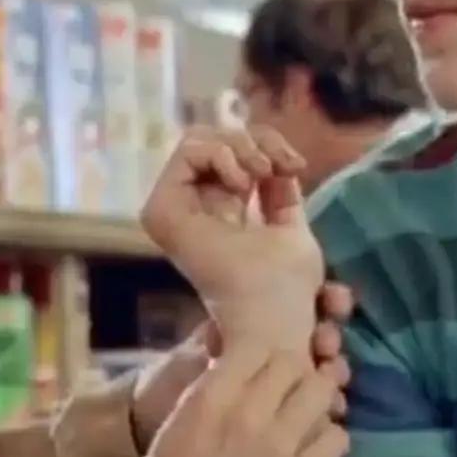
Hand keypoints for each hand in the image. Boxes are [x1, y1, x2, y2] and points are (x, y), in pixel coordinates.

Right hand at [128, 345, 347, 456]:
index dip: (260, 355)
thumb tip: (225, 373)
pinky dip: (330, 439)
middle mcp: (247, 413)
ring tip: (309, 414)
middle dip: (292, 373)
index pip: (254, 346)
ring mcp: (278, 447)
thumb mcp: (170, 432)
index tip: (259, 370)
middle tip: (288, 391)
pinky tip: (318, 450)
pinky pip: (336, 440)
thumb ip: (202, 399)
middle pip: (292, 363)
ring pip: (320, 393)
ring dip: (317, 399)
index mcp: (208, 399)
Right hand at [140, 126, 325, 347]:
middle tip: (279, 167)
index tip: (294, 166)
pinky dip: (222, 155)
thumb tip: (280, 164)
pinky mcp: (161, 211)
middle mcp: (193, 208)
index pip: (232, 152)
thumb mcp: (290, 227)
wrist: (274, 318)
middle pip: (217, 138)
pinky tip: (243, 182)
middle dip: (256, 140)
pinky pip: (187, 151)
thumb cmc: (286, 288)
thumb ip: (279, 195)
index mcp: (221, 213)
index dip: (267, 145)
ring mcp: (175, 209)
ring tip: (262, 173)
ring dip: (241, 147)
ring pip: (201, 138)